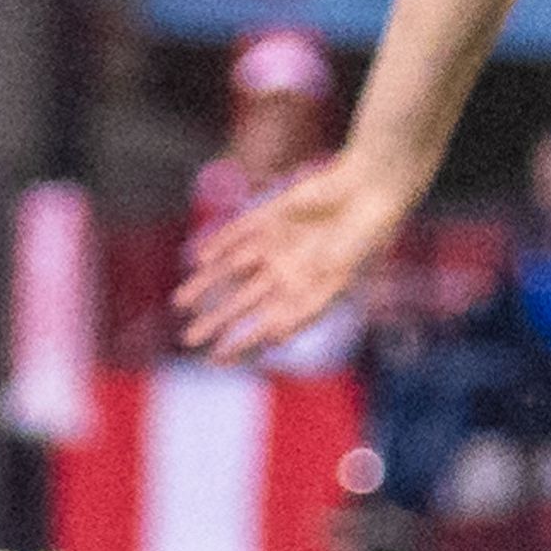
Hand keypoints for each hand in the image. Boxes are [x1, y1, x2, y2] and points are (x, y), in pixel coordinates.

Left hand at [176, 160, 410, 361]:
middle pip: (242, 304)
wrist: (371, 189)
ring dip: (206, 286)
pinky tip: (199, 258)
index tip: (217, 360)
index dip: (242, 345)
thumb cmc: (364, 240)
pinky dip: (218, 245)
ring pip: (231, 270)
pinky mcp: (271, 215)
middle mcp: (287, 273)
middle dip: (216, 322)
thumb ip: (305, 308)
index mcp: (306, 295)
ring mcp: (276, 244)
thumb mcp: (337, 280)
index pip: (266, 327)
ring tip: (180, 303)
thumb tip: (273, 339)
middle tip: (189, 341)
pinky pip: (237, 233)